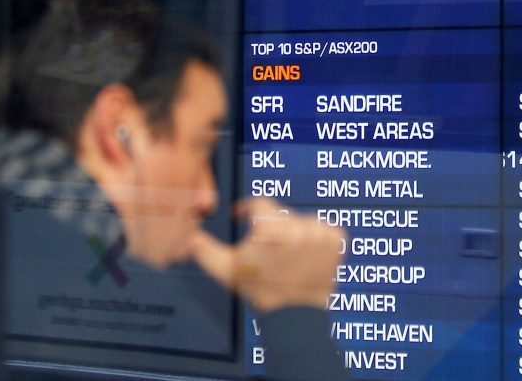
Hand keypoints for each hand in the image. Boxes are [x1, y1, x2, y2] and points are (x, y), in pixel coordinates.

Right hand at [188, 197, 345, 311]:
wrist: (294, 316)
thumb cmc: (258, 291)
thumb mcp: (224, 269)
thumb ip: (202, 248)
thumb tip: (185, 233)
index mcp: (271, 229)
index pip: (257, 204)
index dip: (246, 209)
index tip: (241, 215)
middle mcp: (299, 226)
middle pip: (279, 213)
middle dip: (270, 227)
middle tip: (265, 250)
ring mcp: (320, 232)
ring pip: (300, 219)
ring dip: (292, 232)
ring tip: (285, 255)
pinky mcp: (336, 239)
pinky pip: (321, 227)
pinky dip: (314, 237)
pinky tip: (304, 255)